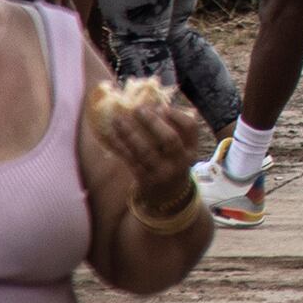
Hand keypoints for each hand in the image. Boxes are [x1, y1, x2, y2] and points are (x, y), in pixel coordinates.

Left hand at [91, 88, 207, 211]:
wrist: (169, 198)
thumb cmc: (173, 164)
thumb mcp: (183, 151)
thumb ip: (176, 130)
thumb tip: (156, 104)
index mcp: (192, 150)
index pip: (190, 127)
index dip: (176, 115)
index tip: (160, 106)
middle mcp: (180, 161)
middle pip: (169, 139)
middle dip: (153, 122)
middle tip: (138, 108)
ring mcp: (162, 172)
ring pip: (145, 150)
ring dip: (130, 133)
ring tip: (119, 119)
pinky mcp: (144, 180)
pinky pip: (129, 160)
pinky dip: (119, 147)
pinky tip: (111, 135)